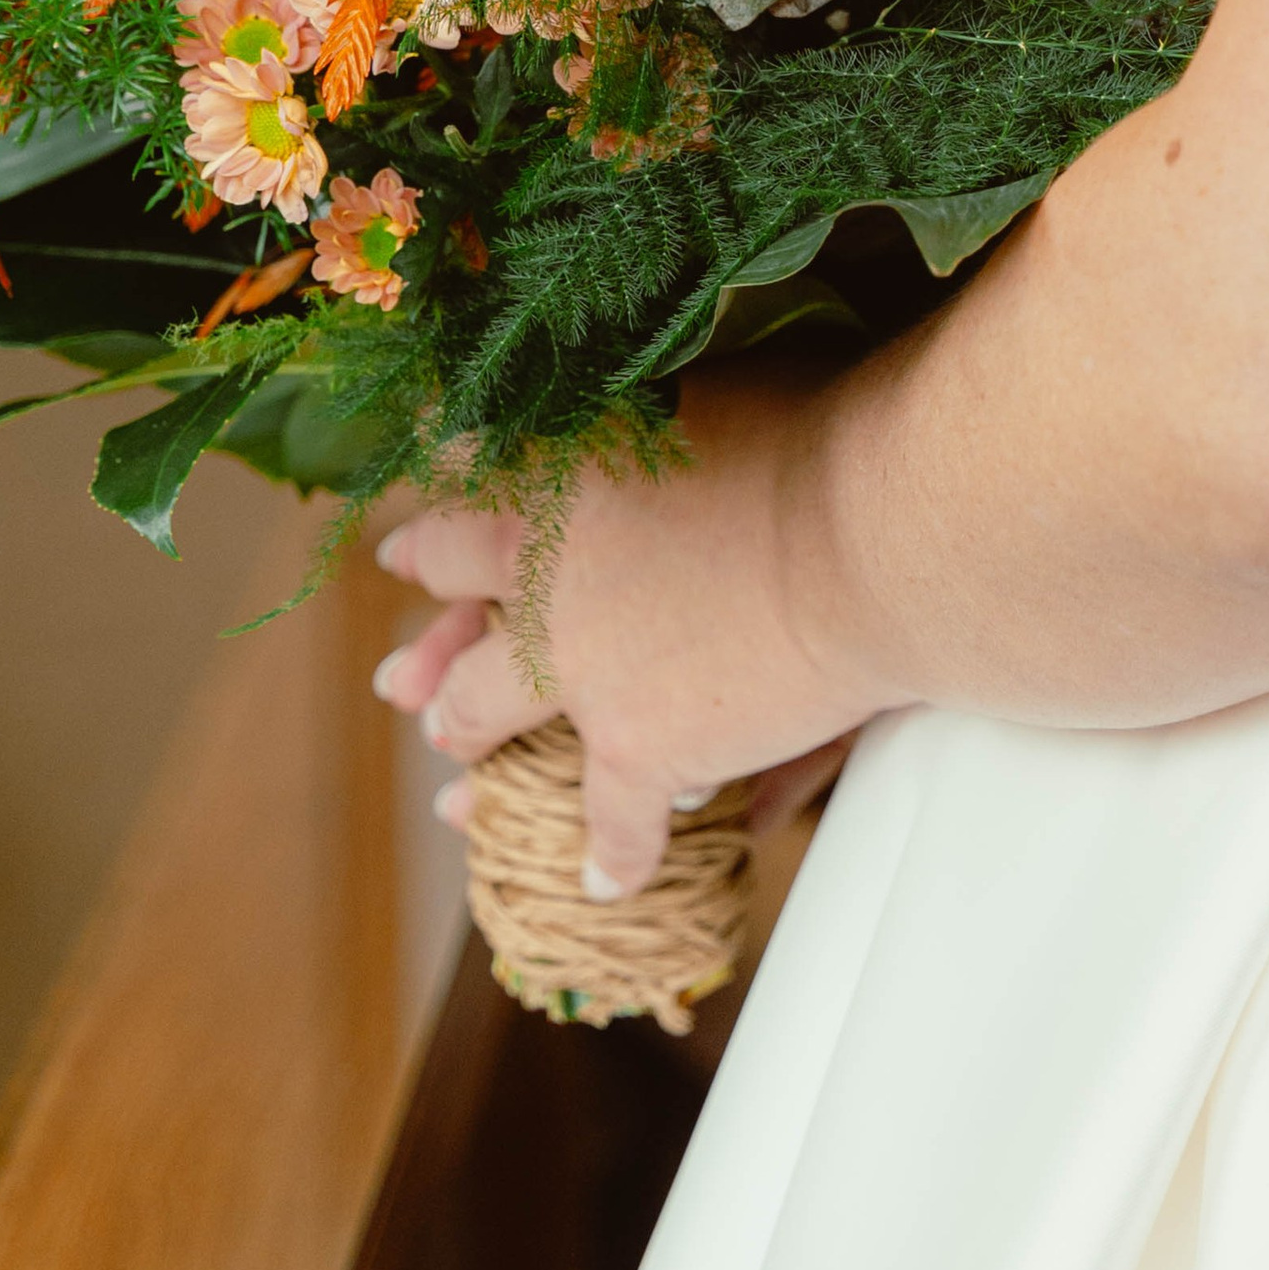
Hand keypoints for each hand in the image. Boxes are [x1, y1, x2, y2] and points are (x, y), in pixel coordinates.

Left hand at [372, 370, 881, 898]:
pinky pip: (608, 816)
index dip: (445, 514)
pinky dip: (611, 853)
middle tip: (402, 679)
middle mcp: (542, 564)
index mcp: (556, 466)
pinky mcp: (635, 744)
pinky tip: (604, 881)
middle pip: (457, 598)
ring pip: (487, 708)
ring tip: (458, 778)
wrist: (866, 534)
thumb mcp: (713, 389)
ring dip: (469, 739)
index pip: (469, 480)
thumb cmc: (814, 436)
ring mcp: (579, 662)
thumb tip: (666, 410)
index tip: (417, 539)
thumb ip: (667, 411)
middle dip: (429, 639)